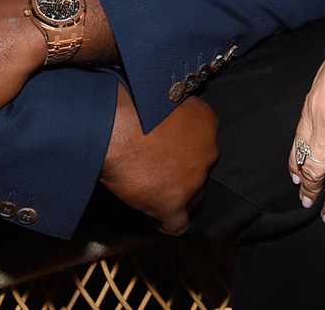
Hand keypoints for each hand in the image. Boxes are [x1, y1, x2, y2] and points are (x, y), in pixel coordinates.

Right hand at [99, 83, 217, 235]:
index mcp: (206, 121)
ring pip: (194, 197)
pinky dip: (168, 223)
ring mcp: (193, 180)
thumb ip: (174, 116)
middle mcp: (208, 151)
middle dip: (185, 173)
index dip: (187, 150)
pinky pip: (178, 224)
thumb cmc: (133, 104)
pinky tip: (158, 222)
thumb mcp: (165, 99)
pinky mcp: (174, 203)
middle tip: (161, 172)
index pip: (205, 142)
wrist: (116, 126)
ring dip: (178, 197)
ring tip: (156, 195)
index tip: (170, 152)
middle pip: (202, 170)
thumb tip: (166, 125)